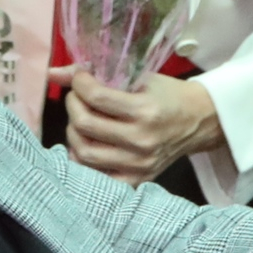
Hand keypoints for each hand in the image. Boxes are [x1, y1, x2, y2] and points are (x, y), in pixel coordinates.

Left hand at [56, 69, 223, 185]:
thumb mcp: (140, 77)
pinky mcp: (137, 179)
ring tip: (81, 120)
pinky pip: (96, 176)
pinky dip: (84, 159)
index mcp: (145, 110)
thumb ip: (97, 75)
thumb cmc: (168, 96)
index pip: (96, 97)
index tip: (80, 78)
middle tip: (77, 97)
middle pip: (85, 124)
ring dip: (74, 132)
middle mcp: (142, 140)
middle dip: (73, 104)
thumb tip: (53, 73)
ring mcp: (139, 164)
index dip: (79, 83)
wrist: (199, 122)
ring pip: (84, 152)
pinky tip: (88, 143)